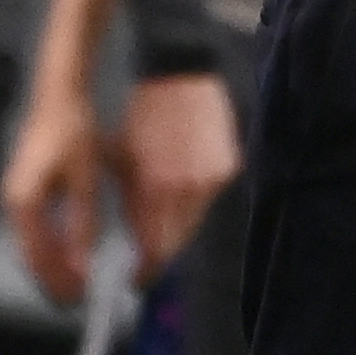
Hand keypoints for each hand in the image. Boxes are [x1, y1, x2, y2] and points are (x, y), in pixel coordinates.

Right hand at [0, 77, 103, 305]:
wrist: (59, 95)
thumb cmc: (71, 131)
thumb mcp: (83, 181)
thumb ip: (81, 224)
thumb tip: (83, 262)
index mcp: (23, 202)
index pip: (38, 255)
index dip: (57, 280)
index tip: (76, 299)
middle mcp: (12, 203)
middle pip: (30, 253)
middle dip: (52, 277)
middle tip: (75, 299)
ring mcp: (15, 196)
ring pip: (31, 243)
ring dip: (51, 263)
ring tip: (73, 282)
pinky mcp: (23, 189)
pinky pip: (33, 228)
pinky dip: (49, 245)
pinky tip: (66, 252)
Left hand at [111, 70, 242, 274]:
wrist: (179, 75)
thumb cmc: (145, 116)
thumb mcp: (126, 158)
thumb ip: (133, 201)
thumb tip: (139, 237)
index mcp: (157, 185)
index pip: (156, 246)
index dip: (146, 268)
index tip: (137, 279)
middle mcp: (189, 187)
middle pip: (177, 240)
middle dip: (160, 251)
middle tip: (147, 260)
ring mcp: (214, 178)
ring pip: (194, 222)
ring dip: (176, 227)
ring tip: (160, 224)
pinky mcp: (229, 167)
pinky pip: (208, 199)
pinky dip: (194, 203)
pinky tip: (180, 195)